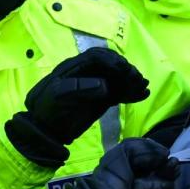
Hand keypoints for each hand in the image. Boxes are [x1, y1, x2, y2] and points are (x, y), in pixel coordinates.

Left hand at [23, 48, 149, 144]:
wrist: (46, 131)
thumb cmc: (47, 112)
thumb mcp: (57, 98)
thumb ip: (79, 89)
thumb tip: (104, 86)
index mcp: (74, 67)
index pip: (97, 57)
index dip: (112, 61)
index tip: (124, 70)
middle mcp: (87, 73)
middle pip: (111, 65)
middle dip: (126, 70)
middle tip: (137, 80)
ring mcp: (96, 85)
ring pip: (118, 78)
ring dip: (132, 81)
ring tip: (143, 87)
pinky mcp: (102, 98)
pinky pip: (120, 92)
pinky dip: (131, 93)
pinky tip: (142, 94)